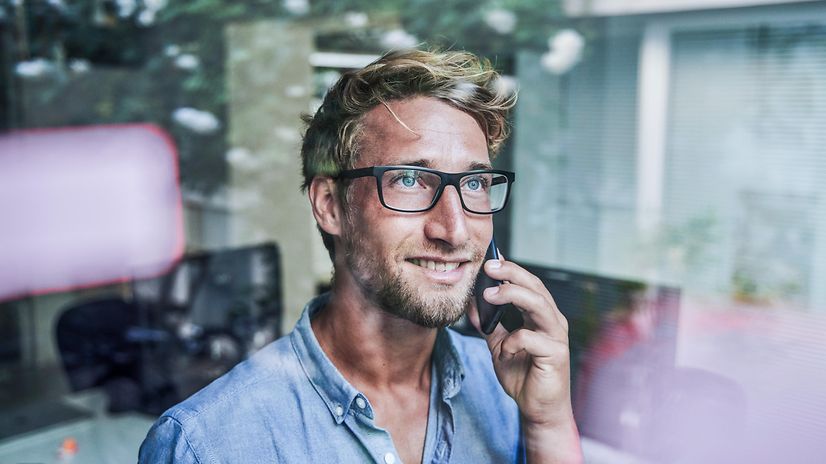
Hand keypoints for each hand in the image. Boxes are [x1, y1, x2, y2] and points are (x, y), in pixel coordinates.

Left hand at [469, 256, 581, 461]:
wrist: (538, 409)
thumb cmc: (523, 375)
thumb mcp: (499, 346)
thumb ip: (489, 325)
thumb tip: (471, 303)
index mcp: (541, 316)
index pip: (528, 284)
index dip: (511, 270)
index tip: (489, 261)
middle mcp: (552, 321)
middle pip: (536, 287)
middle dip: (512, 273)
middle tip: (489, 266)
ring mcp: (556, 337)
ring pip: (538, 304)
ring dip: (512, 295)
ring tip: (489, 294)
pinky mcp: (556, 354)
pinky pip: (531, 338)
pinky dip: (512, 341)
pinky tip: (504, 352)